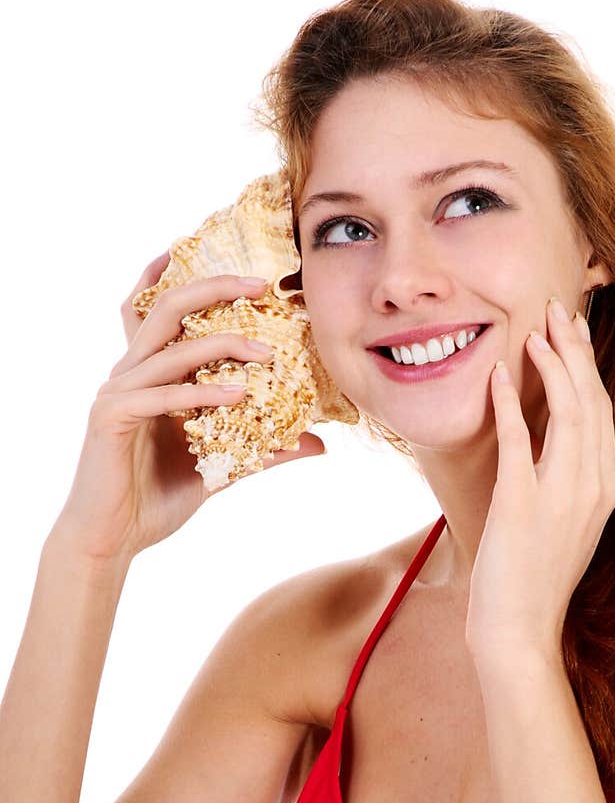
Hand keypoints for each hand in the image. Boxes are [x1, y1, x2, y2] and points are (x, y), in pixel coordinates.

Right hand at [52, 253, 325, 564]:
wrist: (112, 540)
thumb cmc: (157, 498)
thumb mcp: (222, 467)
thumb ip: (263, 449)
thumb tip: (316, 443)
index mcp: (151, 374)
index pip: (162, 312)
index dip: (186, 277)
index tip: (233, 262)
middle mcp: (130, 373)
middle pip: (165, 309)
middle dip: (213, 289)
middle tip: (261, 285)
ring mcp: (117, 393)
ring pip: (169, 348)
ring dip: (220, 344)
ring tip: (266, 352)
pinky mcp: (111, 419)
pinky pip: (161, 396)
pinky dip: (199, 393)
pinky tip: (236, 395)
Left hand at [464, 296, 614, 663]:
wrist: (521, 630)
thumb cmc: (534, 578)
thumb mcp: (565, 523)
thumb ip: (567, 479)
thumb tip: (548, 436)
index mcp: (607, 488)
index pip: (602, 410)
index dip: (588, 365)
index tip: (572, 331)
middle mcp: (594, 486)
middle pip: (591, 400)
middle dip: (574, 350)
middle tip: (555, 311)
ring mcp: (563, 496)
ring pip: (568, 411)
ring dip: (551, 364)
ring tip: (533, 331)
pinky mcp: (523, 505)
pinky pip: (520, 441)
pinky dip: (511, 402)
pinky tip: (500, 373)